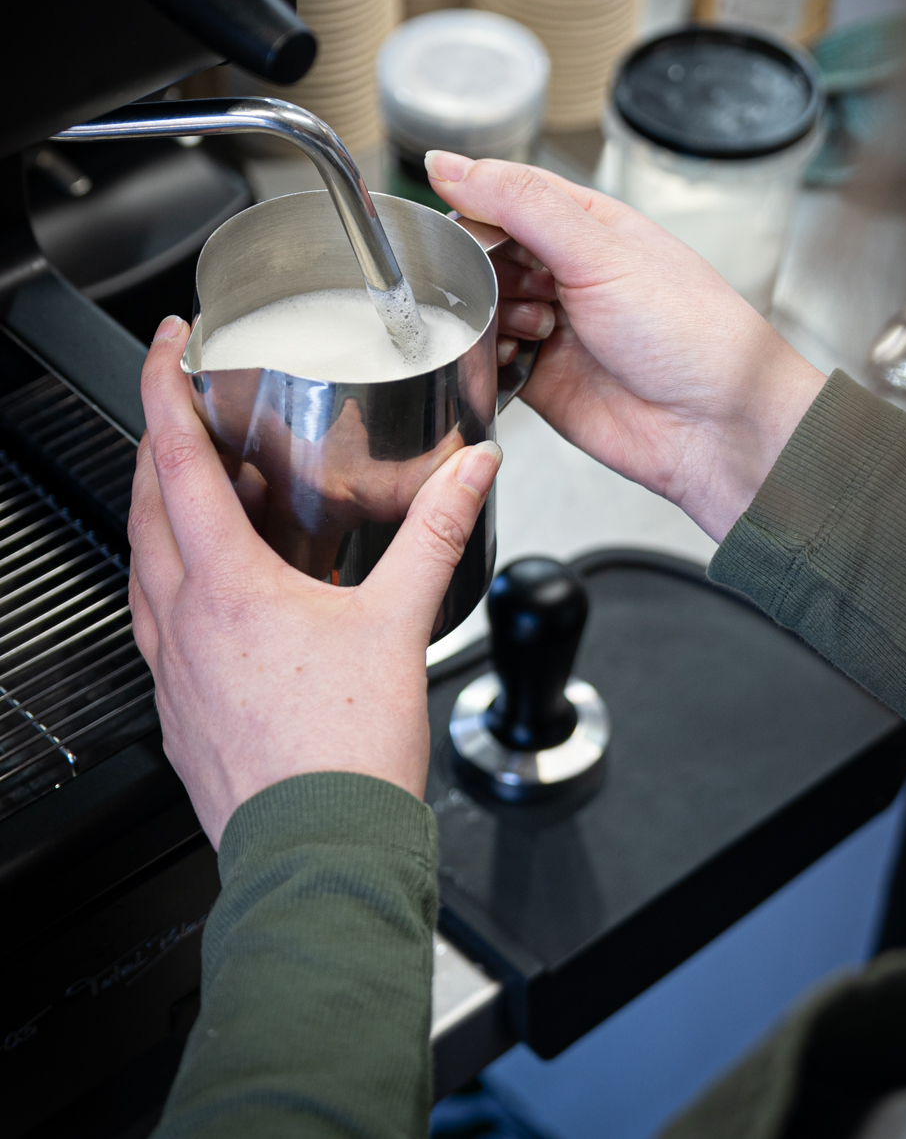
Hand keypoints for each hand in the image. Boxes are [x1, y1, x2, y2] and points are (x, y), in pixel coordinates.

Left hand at [128, 315, 501, 847]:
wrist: (320, 853)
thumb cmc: (345, 753)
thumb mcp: (400, 623)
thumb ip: (435, 533)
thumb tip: (471, 472)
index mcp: (225, 587)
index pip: (175, 460)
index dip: (162, 388)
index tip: (164, 346)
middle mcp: (181, 622)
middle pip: (144, 504)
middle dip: (155, 441)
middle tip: (181, 408)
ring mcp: (171, 669)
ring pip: (139, 564)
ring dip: (157, 511)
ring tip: (198, 491)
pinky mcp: (178, 708)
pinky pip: (152, 621)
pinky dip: (169, 579)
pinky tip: (210, 593)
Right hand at [426, 152, 824, 541]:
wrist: (718, 427)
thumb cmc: (691, 332)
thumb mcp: (599, 249)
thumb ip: (520, 203)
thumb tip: (450, 163)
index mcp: (587, 225)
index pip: (505, 194)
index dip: (471, 204)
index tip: (448, 223)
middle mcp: (568, 273)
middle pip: (485, 253)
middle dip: (481, 268)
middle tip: (512, 284)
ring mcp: (553, 327)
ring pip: (482, 307)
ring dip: (492, 315)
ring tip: (537, 327)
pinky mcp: (541, 380)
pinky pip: (488, 361)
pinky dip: (489, 360)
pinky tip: (516, 359)